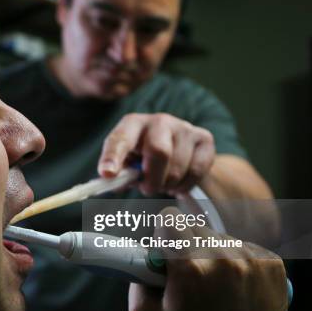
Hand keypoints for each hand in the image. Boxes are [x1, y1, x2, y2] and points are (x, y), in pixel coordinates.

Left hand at [98, 113, 214, 195]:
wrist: (180, 152)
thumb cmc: (144, 159)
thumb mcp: (127, 164)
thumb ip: (119, 172)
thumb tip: (113, 179)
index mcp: (132, 124)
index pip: (120, 138)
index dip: (113, 156)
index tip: (107, 174)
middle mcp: (158, 121)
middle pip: (159, 151)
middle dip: (153, 179)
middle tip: (148, 189)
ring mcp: (183, 127)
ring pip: (177, 167)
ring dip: (168, 185)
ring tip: (163, 183)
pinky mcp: (204, 138)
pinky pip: (195, 171)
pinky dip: (185, 185)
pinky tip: (179, 181)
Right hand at [129, 208, 288, 310]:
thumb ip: (136, 276)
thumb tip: (143, 252)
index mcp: (190, 267)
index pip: (169, 217)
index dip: (163, 234)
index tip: (166, 253)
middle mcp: (223, 256)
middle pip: (194, 226)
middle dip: (186, 246)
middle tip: (189, 276)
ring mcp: (252, 258)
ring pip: (219, 236)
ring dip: (212, 254)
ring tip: (215, 286)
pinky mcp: (272, 262)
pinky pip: (244, 246)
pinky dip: (236, 261)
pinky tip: (235, 287)